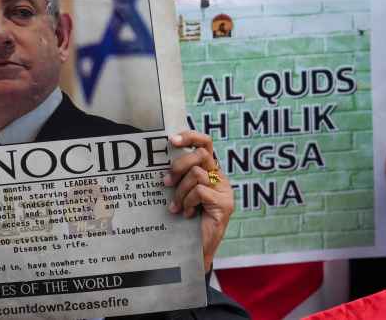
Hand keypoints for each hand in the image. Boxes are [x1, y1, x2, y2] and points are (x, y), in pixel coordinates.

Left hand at [164, 131, 233, 270]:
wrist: (197, 249)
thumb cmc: (186, 220)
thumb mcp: (181, 193)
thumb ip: (178, 177)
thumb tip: (160, 163)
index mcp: (210, 171)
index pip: (205, 143)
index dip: (190, 136)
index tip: (171, 139)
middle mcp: (220, 178)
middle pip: (201, 154)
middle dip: (179, 166)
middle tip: (166, 182)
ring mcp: (224, 191)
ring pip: (197, 174)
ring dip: (181, 191)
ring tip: (177, 206)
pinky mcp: (224, 205)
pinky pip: (200, 192)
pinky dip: (188, 202)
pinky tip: (187, 214)